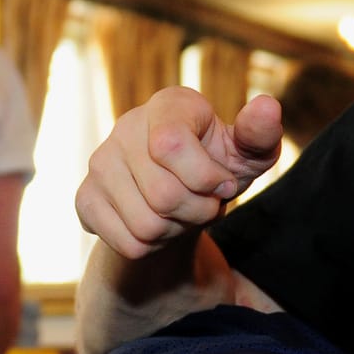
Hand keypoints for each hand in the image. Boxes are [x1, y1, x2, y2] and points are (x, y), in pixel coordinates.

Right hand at [76, 87, 281, 259]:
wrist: (180, 193)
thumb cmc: (218, 166)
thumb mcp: (247, 153)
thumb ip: (259, 134)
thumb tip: (267, 107)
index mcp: (167, 105)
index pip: (170, 145)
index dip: (206, 177)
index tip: (224, 183)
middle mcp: (125, 127)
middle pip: (163, 196)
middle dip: (198, 211)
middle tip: (205, 204)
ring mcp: (100, 163)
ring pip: (146, 226)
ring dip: (176, 231)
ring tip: (182, 214)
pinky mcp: (85, 198)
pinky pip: (128, 244)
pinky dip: (153, 247)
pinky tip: (159, 224)